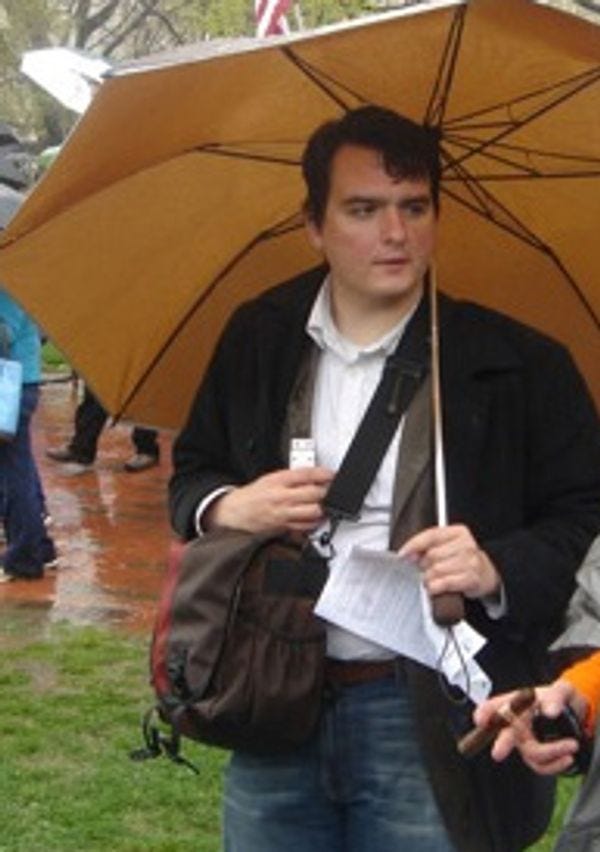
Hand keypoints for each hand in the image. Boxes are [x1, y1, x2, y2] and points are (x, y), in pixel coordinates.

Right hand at [204, 466, 333, 533]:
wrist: (236, 511)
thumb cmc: (254, 494)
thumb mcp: (270, 478)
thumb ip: (292, 477)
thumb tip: (314, 476)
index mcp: (278, 480)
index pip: (306, 475)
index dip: (323, 475)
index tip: (332, 475)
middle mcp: (282, 497)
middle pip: (314, 494)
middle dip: (327, 492)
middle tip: (333, 490)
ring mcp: (284, 513)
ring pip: (313, 511)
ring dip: (324, 508)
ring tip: (327, 504)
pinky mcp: (284, 526)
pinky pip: (306, 526)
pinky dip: (316, 521)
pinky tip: (318, 517)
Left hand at [399, 523, 499, 599]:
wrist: (486, 574)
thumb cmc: (462, 559)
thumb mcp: (447, 546)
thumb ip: (427, 545)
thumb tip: (407, 553)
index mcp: (459, 532)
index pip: (431, 535)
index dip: (414, 545)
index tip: (402, 554)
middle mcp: (466, 545)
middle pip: (432, 554)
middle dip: (423, 565)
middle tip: (425, 570)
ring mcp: (471, 562)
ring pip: (437, 570)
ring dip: (429, 578)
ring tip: (431, 579)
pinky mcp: (472, 579)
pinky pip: (446, 583)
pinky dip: (436, 587)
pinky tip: (435, 587)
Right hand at [473, 681, 586, 774]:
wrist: (573, 714)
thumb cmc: (558, 699)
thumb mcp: (562, 690)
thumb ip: (556, 697)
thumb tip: (550, 711)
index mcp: (518, 703)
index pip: (497, 705)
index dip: (486, 712)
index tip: (480, 719)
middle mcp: (517, 723)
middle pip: (506, 733)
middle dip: (502, 743)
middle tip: (498, 753)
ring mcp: (524, 741)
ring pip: (529, 754)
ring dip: (552, 752)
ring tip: (570, 745)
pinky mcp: (534, 756)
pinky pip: (540, 767)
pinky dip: (556, 765)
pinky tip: (566, 758)